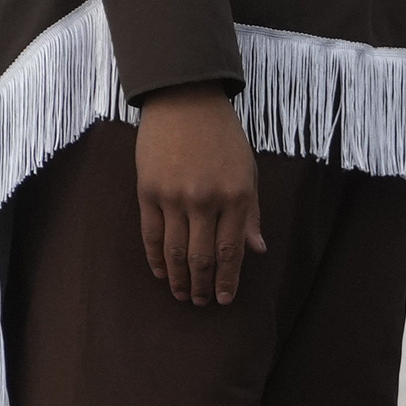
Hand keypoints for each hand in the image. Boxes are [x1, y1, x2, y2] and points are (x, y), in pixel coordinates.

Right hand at [135, 85, 263, 304]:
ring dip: (178, 277)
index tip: (225, 299)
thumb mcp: (249, 173)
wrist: (185, 103)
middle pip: (201, 257)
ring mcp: (174, 197)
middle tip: (201, 302)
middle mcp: (205, 201)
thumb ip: (250, 213)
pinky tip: (160, 271)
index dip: (228, 279)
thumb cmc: (224, 139)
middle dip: (202, 284)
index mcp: (236, 197)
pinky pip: (151, 233)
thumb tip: (257, 250)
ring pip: (174, 250)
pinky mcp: (148, 192)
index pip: (231, 251)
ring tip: (181, 294)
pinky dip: (155, 256)